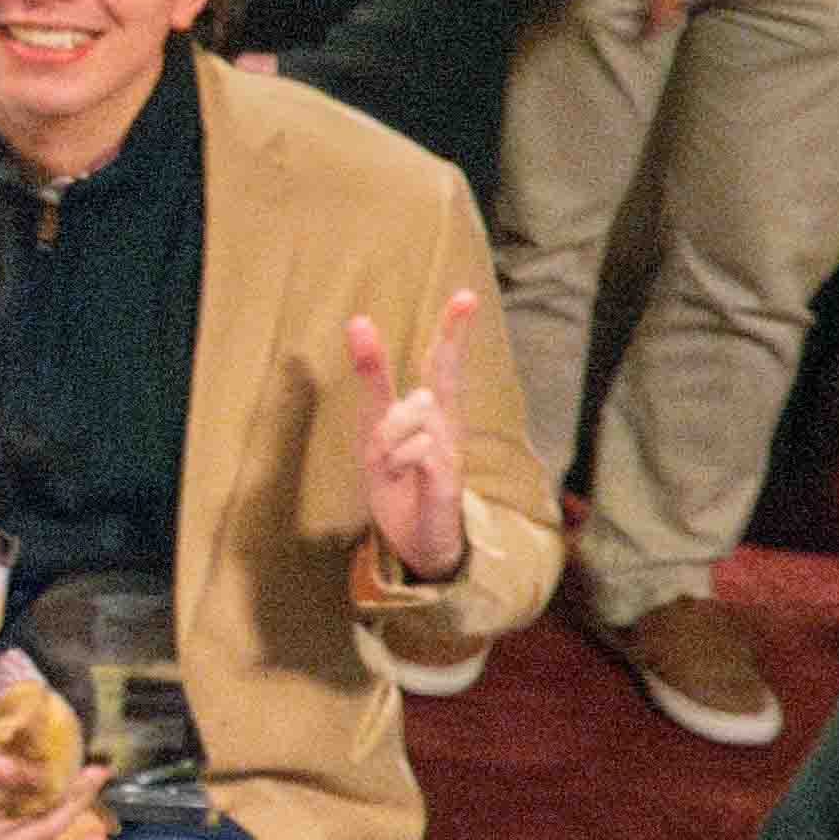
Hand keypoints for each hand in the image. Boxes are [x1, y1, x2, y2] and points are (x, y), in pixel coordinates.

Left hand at [352, 281, 485, 586]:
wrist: (419, 544)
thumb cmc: (399, 486)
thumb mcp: (377, 437)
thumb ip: (377, 397)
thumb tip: (372, 340)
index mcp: (432, 417)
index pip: (443, 366)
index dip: (452, 332)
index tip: (466, 295)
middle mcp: (446, 429)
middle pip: (439, 380)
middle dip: (445, 345)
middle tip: (456, 312)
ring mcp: (450, 455)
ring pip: (409, 417)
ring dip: (386, 439)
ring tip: (388, 467)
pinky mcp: (446, 482)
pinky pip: (417, 451)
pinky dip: (399, 458)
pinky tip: (403, 474)